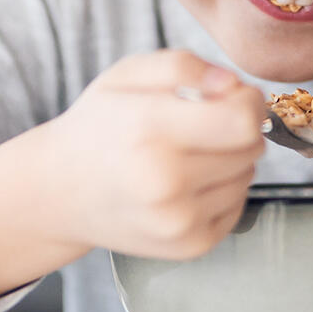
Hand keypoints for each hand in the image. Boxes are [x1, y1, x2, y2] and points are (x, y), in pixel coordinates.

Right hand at [32, 50, 265, 260]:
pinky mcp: (190, 246)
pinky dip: (223, 190)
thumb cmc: (99, 127)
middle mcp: (164, 183)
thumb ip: (182, 66)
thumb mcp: (127, 75)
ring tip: (188, 154)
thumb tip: (232, 84)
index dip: (249, 102)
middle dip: (239, 128)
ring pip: (247, 175)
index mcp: (149, 130)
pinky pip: (238, 205)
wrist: (61, 192)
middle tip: (205, 124)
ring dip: (230, 159)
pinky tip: (189, 183)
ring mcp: (178, 222)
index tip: (235, 96)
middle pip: (251, 147)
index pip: (243, 121)